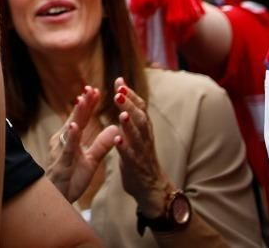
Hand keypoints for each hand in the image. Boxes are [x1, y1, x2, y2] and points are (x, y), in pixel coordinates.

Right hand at [46, 85, 121, 202]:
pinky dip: (71, 136)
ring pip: (70, 129)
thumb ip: (102, 144)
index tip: (96, 90)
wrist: (56, 198)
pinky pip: (67, 147)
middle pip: (76, 118)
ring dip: (76, 114)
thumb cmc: (71, 177)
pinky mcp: (62, 161)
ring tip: (83, 100)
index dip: (88, 105)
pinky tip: (74, 126)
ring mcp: (62, 149)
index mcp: (71, 138)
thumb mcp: (91, 160)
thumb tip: (114, 128)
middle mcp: (64, 140)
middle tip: (91, 88)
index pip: (81, 118)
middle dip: (83, 103)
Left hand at [113, 78, 172, 216]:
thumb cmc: (140, 156)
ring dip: (129, 125)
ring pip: (138, 137)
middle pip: (140, 118)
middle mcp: (145, 138)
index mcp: (144, 129)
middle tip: (118, 93)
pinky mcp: (136, 166)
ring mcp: (142, 152)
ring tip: (121, 114)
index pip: (140, 107)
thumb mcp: (137, 132)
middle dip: (130, 105)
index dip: (131, 94)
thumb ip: (130, 112)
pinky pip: (131, 156)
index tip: (118, 80)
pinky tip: (117, 139)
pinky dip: (124, 147)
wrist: (151, 187)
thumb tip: (120, 89)